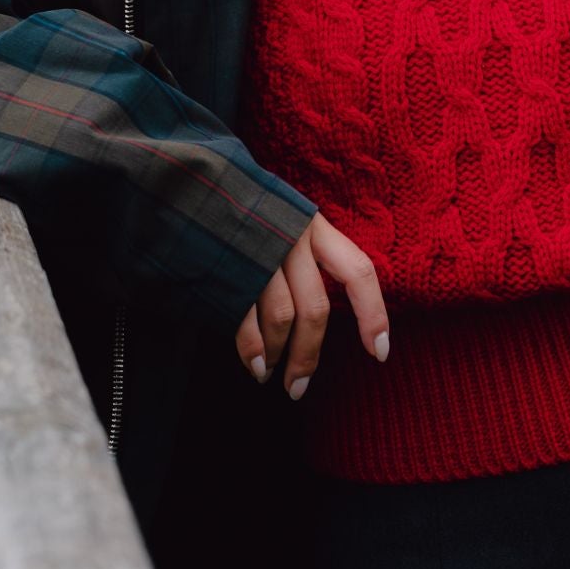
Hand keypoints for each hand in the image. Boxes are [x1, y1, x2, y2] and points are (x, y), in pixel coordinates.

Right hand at [234, 210, 390, 399]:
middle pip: (315, 309)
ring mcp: (260, 252)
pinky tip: (255, 365)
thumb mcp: (285, 215)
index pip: (358, 272)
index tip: (381, 352)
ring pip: (282, 317)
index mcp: (314, 225)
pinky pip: (245, 317)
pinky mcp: (229, 266)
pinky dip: (251, 348)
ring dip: (279, 355)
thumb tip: (318, 313)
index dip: (373, 314)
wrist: (188, 181)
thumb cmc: (242, 205)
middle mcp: (292, 237)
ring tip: (269, 374)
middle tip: (298, 387)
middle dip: (308, 355)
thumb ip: (307, 253)